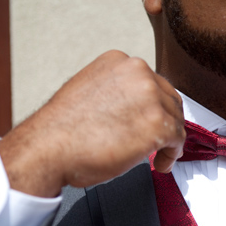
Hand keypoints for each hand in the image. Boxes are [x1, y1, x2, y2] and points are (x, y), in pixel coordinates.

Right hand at [0, 50, 184, 197]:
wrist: (48, 147)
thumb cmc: (61, 129)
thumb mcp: (88, 92)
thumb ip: (113, 93)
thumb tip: (128, 110)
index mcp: (119, 62)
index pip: (151, 82)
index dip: (153, 106)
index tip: (149, 120)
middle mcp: (138, 72)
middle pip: (168, 98)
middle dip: (165, 122)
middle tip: (159, 142)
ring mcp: (150, 97)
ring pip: (175, 119)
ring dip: (169, 140)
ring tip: (158, 156)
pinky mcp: (157, 124)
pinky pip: (177, 140)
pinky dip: (171, 154)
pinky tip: (160, 163)